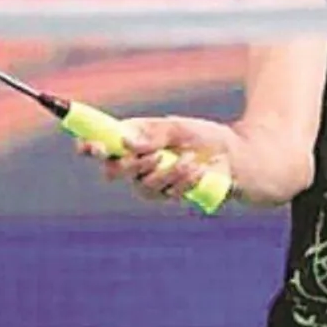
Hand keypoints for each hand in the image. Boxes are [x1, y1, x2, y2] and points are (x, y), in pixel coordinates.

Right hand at [76, 115, 233, 202]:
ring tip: (191, 160)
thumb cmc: (207, 137)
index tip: (89, 147)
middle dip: (131, 166)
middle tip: (154, 156)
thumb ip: (154, 135)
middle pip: (114, 172)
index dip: (90, 146)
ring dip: (166, 174)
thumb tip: (126, 142)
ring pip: (142, 187)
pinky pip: (166, 195)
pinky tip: (199, 170)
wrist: (237, 158)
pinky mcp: (169, 197)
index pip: (103, 144)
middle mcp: (137, 162)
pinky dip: (182, 182)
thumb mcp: (180, 128)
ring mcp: (152, 183)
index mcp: (134, 139)